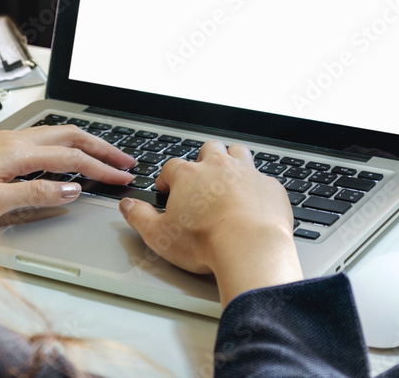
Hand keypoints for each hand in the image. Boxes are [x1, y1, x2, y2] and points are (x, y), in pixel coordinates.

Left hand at [0, 125, 134, 223]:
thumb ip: (35, 194)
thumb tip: (72, 190)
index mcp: (17, 152)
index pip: (72, 158)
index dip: (101, 168)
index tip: (122, 179)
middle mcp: (15, 139)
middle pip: (71, 136)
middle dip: (103, 147)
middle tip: (127, 162)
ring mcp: (8, 139)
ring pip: (59, 133)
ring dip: (87, 143)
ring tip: (107, 155)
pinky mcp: (1, 145)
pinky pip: (45, 137)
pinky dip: (68, 144)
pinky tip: (71, 154)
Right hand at [118, 140, 301, 306]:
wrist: (250, 248)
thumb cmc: (205, 242)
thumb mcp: (159, 235)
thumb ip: (139, 217)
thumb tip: (127, 206)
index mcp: (189, 176)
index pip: (172, 167)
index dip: (168, 178)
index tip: (167, 189)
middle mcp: (218, 167)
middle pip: (209, 149)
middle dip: (204, 160)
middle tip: (201, 179)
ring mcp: (247, 173)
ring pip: (238, 152)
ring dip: (232, 160)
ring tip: (229, 178)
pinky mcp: (270, 187)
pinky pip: (264, 178)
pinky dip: (258, 187)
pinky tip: (256, 201)